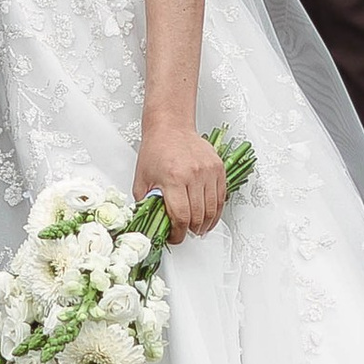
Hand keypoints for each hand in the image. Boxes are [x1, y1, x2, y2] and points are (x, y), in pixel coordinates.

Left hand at [136, 123, 227, 237]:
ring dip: (205, 224)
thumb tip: (150, 223)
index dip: (178, 234)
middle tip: (184, 233)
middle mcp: (193, 175)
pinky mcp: (218, 168)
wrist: (171, 127)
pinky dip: (216, 211)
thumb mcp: (142, 179)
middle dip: (190, 231)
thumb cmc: (156, 150)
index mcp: (173, 179)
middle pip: (198, 216)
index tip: (174, 237)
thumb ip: (146, 204)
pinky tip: (209, 216)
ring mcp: (208, 171)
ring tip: (198, 229)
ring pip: (212, 210)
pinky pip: (221, 197)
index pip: (180, 217)